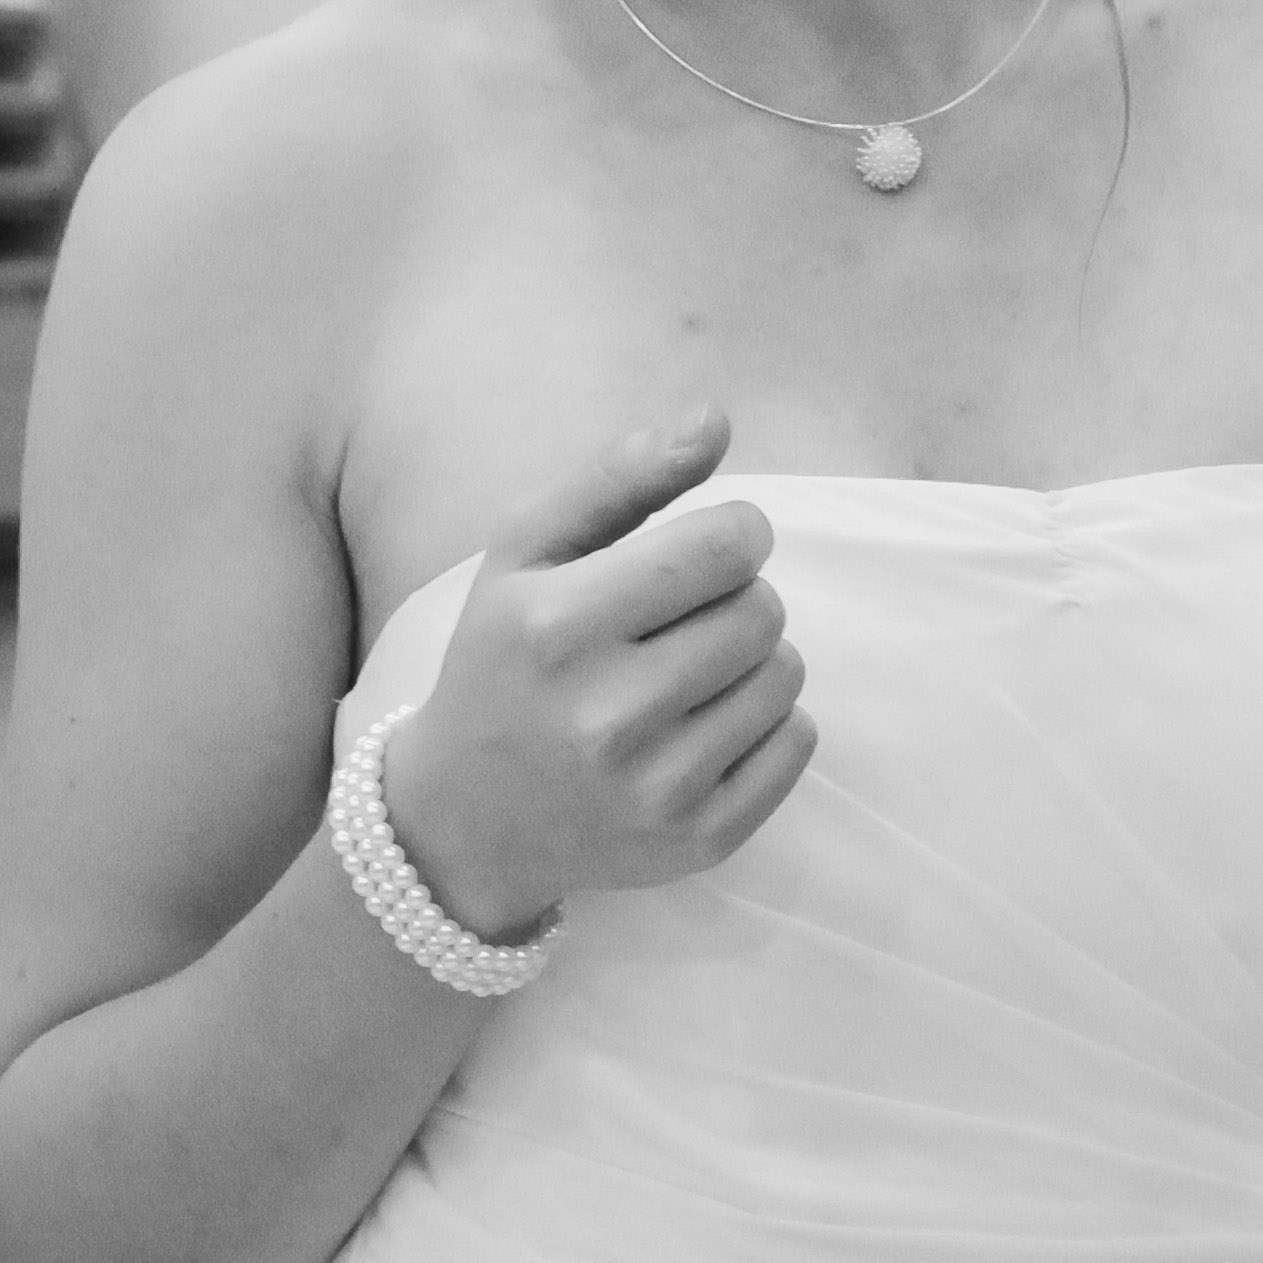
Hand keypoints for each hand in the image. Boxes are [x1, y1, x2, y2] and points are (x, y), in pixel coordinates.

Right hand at [378, 410, 811, 941]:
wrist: (465, 821)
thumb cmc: (503, 662)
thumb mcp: (525, 552)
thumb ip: (619, 475)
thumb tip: (715, 420)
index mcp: (557, 627)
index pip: (724, 545)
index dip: (734, 534)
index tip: (704, 551)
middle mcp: (606, 715)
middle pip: (762, 611)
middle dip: (735, 599)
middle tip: (679, 623)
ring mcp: (657, 788)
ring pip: (786, 675)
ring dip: (752, 660)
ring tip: (687, 675)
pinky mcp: (700, 841)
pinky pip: (797, 743)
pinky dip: (767, 724)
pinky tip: (702, 728)